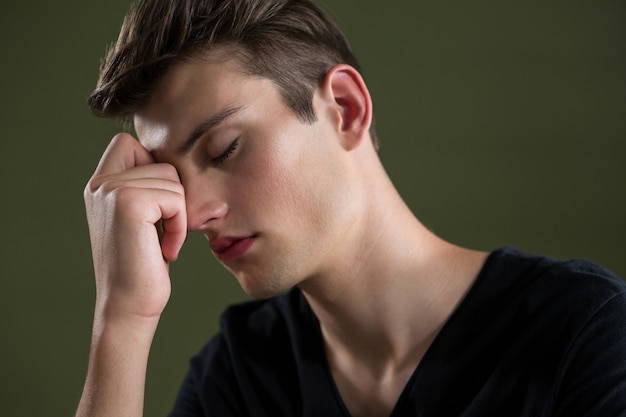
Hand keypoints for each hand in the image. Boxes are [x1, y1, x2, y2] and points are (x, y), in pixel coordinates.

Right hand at [84, 132, 186, 320]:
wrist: (129, 306)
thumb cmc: (143, 265)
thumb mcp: (143, 219)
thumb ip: (146, 186)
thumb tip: (179, 158)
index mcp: (99, 185)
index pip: (129, 143)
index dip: (153, 167)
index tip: (157, 208)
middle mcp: (100, 184)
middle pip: (161, 162)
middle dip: (174, 198)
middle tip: (163, 231)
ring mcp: (112, 191)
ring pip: (172, 179)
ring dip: (178, 215)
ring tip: (163, 243)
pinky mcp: (129, 203)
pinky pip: (175, 198)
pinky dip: (179, 225)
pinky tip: (166, 250)